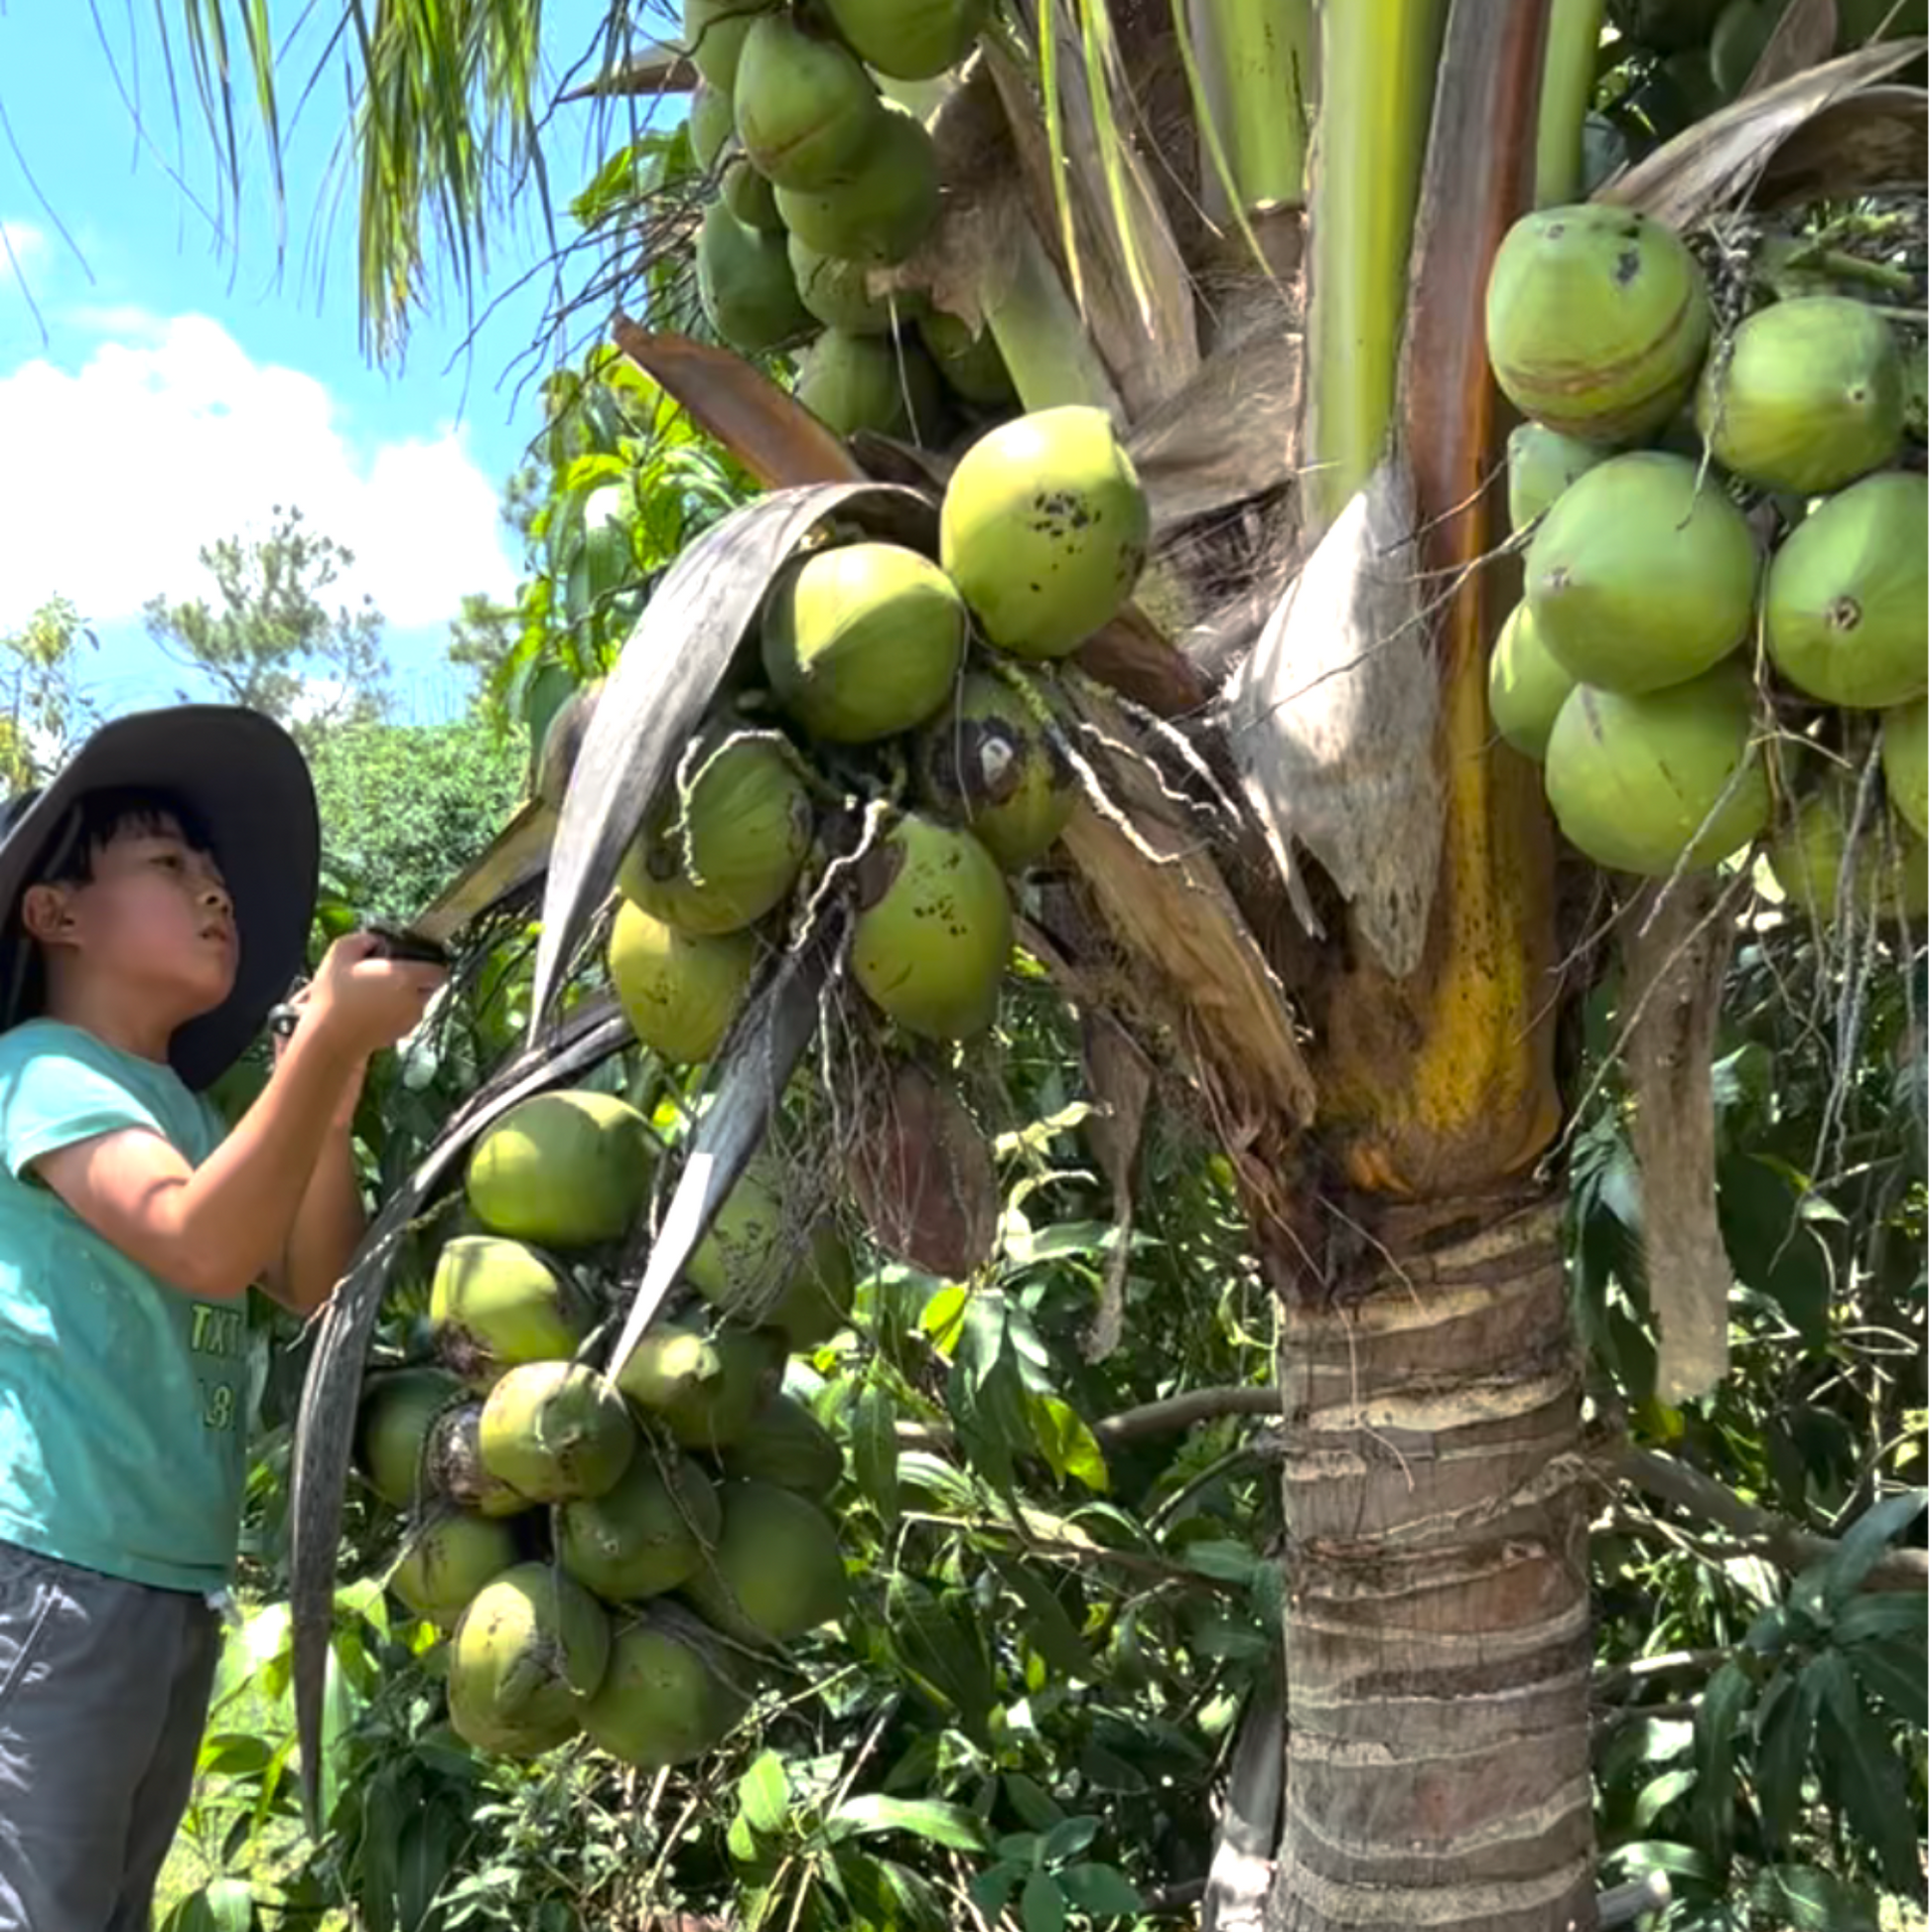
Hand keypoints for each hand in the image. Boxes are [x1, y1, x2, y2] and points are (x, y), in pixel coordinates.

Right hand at [303, 932, 448, 1060]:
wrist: (328, 1038)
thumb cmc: (334, 995)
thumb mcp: (341, 953)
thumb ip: (364, 939)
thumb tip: (375, 940)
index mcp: (407, 978)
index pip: (439, 971)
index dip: (428, 964)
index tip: (410, 961)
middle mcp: (415, 1001)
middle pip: (429, 988)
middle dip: (415, 981)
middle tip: (388, 976)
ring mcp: (409, 1022)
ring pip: (416, 1005)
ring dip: (404, 998)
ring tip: (375, 994)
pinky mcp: (398, 1037)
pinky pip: (404, 1020)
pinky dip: (394, 1015)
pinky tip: (371, 1011)